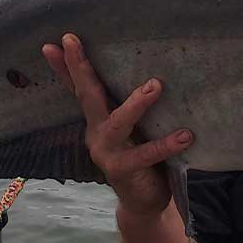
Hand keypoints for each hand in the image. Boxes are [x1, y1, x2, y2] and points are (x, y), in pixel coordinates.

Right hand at [41, 33, 192, 218]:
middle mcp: (96, 132)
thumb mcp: (133, 126)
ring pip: (118, 123)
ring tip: (155, 85)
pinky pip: (145, 154)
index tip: (57, 40)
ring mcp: (107, 152)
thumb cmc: (142, 155)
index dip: (66, 65)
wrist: (143, 202)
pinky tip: (185, 135)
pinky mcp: (123, 170)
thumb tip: (151, 69)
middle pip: (86, 96)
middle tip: (74, 43)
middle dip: (80, 68)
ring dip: (136, 104)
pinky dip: (166, 144)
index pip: (78, 87)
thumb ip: (132, 103)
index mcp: (98, 119)